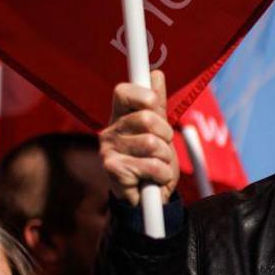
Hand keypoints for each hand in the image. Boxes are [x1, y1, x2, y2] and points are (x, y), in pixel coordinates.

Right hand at [99, 67, 178, 205]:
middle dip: (166, 135)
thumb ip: (157, 105)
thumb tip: (156, 74)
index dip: (143, 95)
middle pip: (147, 118)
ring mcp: (109, 150)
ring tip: (158, 165)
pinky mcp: (112, 169)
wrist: (148, 199)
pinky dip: (162, 174)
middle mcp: (110, 131)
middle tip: (163, 148)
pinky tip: (154, 179)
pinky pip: (151, 165)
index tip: (154, 105)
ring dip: (165, 158)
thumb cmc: (152, 161)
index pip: (123, 92)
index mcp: (120, 117)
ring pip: (152, 143)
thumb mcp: (160, 131)